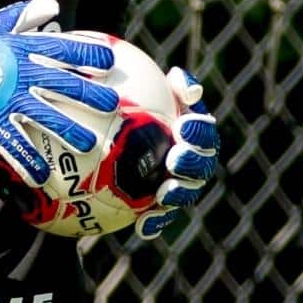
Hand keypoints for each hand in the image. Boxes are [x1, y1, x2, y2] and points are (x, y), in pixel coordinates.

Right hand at [0, 0, 118, 185]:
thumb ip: (23, 17)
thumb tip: (52, 5)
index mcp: (22, 47)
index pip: (62, 47)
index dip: (88, 52)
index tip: (110, 59)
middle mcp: (20, 71)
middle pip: (63, 83)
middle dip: (90, 93)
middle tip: (114, 104)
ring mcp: (6, 96)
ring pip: (45, 115)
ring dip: (69, 130)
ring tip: (89, 144)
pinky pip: (13, 142)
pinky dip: (27, 160)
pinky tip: (41, 176)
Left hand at [135, 67, 219, 239]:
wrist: (99, 133)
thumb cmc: (120, 101)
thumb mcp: (132, 82)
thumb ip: (156, 79)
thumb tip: (179, 76)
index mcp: (189, 128)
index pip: (203, 127)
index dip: (199, 127)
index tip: (182, 124)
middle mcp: (189, 156)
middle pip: (202, 162)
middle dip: (194, 161)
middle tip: (175, 156)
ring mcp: (175, 183)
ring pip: (186, 191)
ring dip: (180, 192)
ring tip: (165, 192)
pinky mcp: (157, 206)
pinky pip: (160, 217)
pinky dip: (154, 222)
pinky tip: (142, 226)